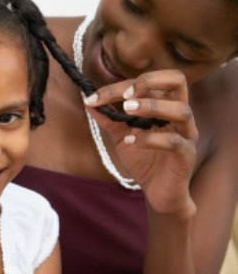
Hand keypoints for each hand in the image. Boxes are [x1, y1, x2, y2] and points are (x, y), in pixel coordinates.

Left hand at [85, 70, 197, 218]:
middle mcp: (179, 115)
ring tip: (127, 111)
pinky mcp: (186, 155)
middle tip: (126, 96)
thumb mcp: (121, 135)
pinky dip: (151, 138)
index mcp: (165, 104)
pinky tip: (132, 141)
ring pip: (181, 110)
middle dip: (149, 81)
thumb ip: (108, 118)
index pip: (150, 81)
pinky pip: (174, 142)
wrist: (158, 193)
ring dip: (152, 106)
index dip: (121, 84)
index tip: (96, 97)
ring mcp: (186, 134)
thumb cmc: (144, 159)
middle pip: (177, 80)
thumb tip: (87, 100)